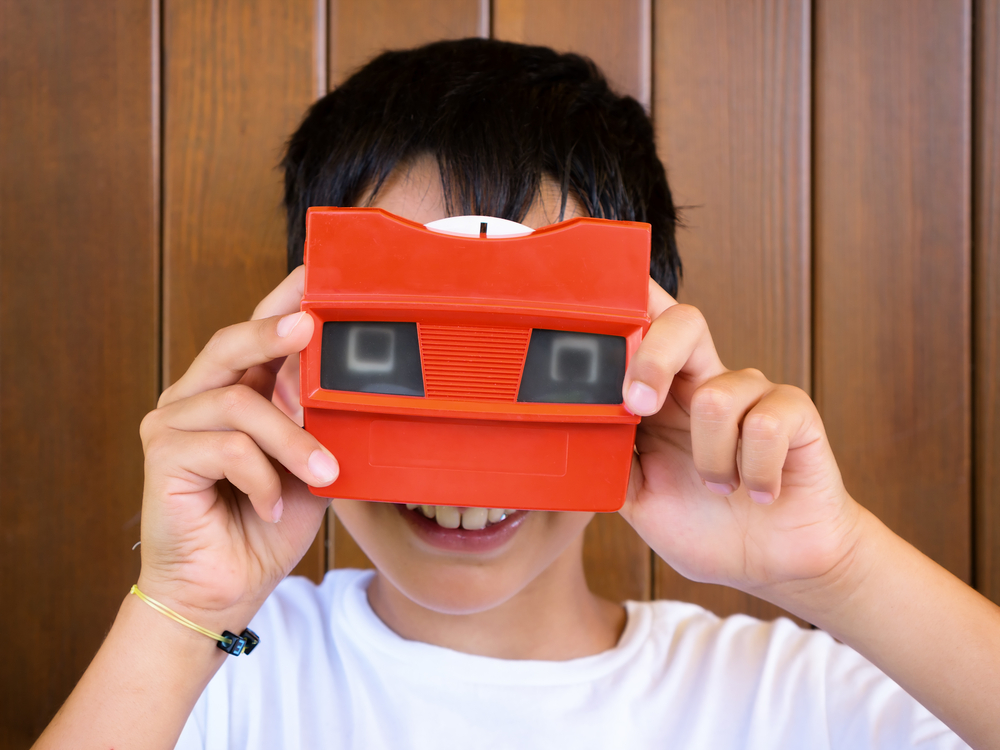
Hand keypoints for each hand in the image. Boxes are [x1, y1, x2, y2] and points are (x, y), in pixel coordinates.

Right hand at [135, 267, 336, 625]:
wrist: (227, 590)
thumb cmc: (267, 524)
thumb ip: (316, 420)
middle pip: (232, 344)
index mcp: (236, 390)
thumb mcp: (309, 465)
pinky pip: (226, 448)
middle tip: (311, 326)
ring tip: (323, 473)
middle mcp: (199, 396)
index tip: (315, 273)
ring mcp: (174, 422)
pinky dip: (261, 477)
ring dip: (291, 440)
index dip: (282, 299)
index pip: (256, 333)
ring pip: (240, 403)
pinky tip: (269, 506)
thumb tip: (330, 370)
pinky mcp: (163, 455)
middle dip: (274, 331)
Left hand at [618, 279, 861, 605]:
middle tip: (638, 406)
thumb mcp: (635, 496)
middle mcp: (705, 382)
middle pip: (684, 321)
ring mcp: (752, 394)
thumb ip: (604, 458)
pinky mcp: (794, 414)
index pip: (643, 324)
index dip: (623, 302)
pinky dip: (755, 472)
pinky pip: (765, 425)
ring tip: (719, 487)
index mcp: (662, 393)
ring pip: (718, 395)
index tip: (589, 319)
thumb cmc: (701, 525)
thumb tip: (560, 432)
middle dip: (653, 358)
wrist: (769, 567)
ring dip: (710, 460)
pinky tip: (759, 492)